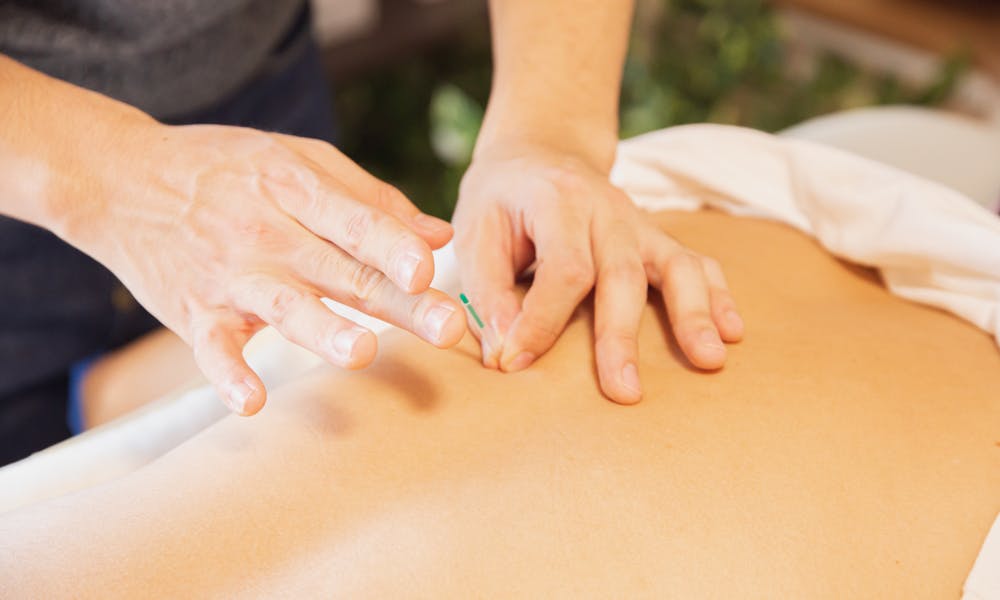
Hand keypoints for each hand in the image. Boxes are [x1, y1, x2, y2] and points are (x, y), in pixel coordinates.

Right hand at [64, 122, 465, 414]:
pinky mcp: (195, 312)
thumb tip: (439, 236)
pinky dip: (227, 375)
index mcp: (296, 189)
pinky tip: (250, 402)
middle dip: (397, 301)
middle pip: (342, 271)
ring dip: (322, 330)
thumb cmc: (227, 169)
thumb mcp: (296, 161)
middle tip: (447, 327)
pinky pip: (212, 348)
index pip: (356, 221)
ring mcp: (230, 275)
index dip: (393, 245)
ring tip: (361, 352)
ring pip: (284, 305)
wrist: (121, 178)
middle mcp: (268, 233)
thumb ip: (369, 200)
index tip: (430, 267)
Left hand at [452, 142, 743, 403]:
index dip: (542, 321)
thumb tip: (505, 352)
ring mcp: (639, 222)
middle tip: (624, 392)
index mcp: (558, 201)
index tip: (515, 362)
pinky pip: (696, 262)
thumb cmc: (501, 199)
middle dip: (621, 336)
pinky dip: (717, 295)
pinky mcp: (656, 237)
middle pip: (622, 274)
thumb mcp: (475, 232)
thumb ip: (487, 292)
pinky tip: (731, 331)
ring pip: (676, 265)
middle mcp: (607, 209)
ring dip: (693, 314)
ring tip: (709, 361)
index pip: (563, 268)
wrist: (539, 152)